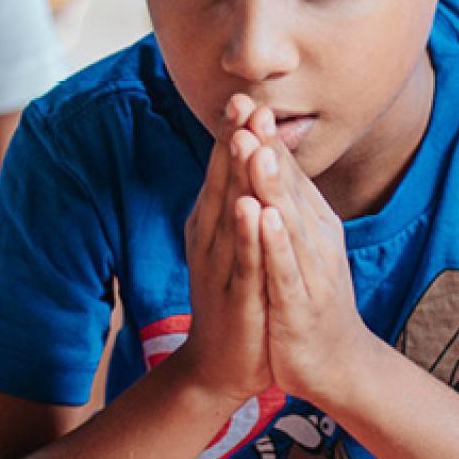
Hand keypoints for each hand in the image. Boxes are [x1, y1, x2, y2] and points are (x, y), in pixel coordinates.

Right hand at [173, 93, 273, 406]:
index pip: (223, 170)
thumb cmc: (232, 297)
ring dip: (235, 175)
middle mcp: (210, 237)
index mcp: (211, 222)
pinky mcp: (235, 295)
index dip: (232, 134)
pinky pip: (242, 259)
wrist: (220, 365)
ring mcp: (219, 265)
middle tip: (241, 99)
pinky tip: (249, 207)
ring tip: (243, 138)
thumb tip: (239, 158)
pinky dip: (245, 232)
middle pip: (222, 181)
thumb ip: (232, 201)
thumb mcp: (231, 242)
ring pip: (229, 213)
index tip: (243, 94)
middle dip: (232, 141)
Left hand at [240, 105, 377, 405]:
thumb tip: (269, 156)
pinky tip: (264, 217)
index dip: (266, 139)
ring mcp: (311, 271)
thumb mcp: (297, 244)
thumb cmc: (307, 297)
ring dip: (272, 185)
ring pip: (288, 222)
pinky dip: (276, 242)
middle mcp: (315, 239)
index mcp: (311, 223)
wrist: (332, 361)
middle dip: (267, 148)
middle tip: (250, 109)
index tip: (244, 101)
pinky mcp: (301, 305)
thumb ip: (287, 203)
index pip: (287, 174)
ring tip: (256, 150)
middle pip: (289, 188)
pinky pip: (286, 269)